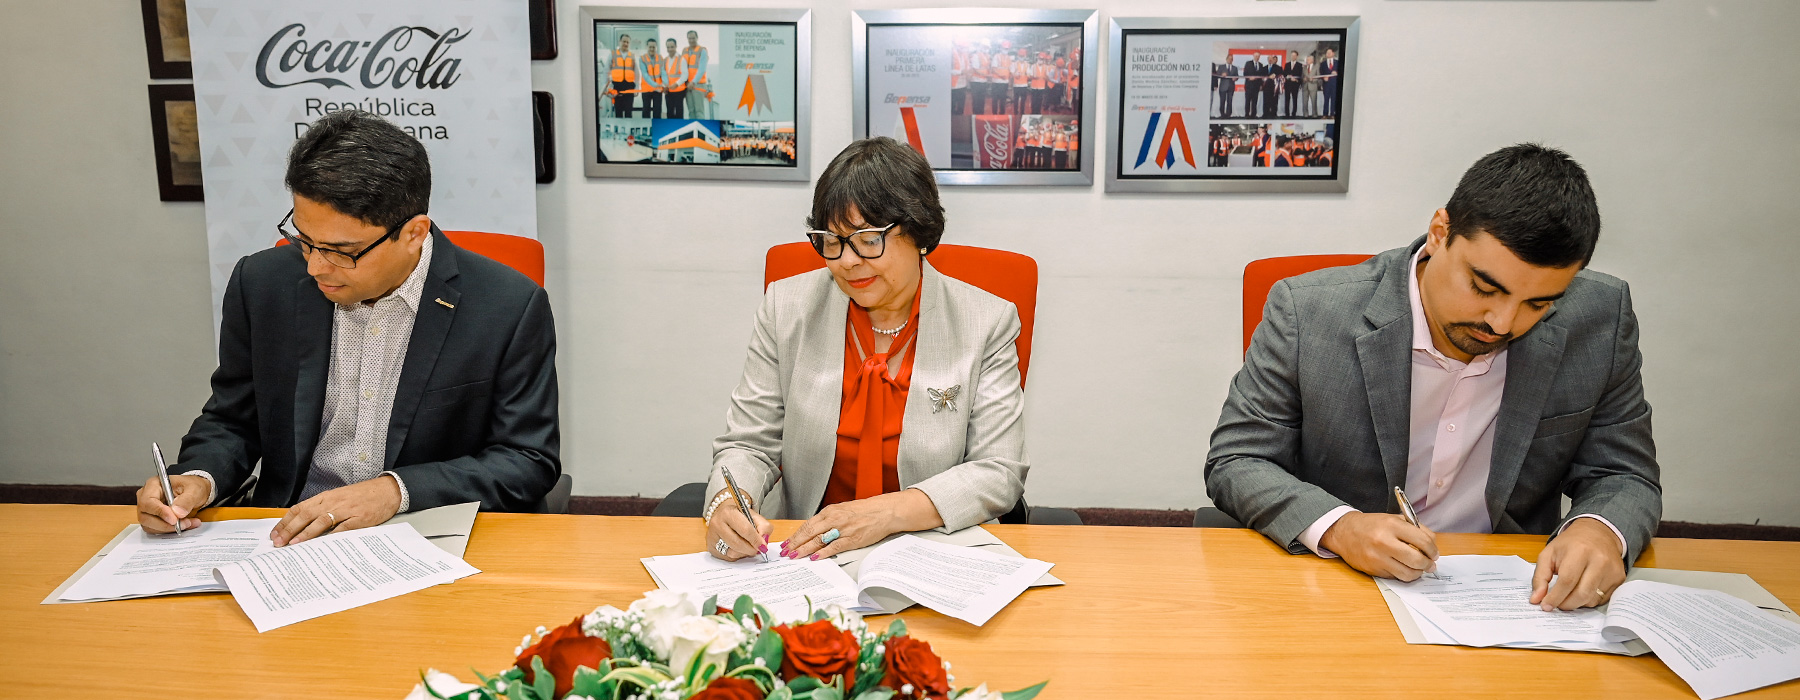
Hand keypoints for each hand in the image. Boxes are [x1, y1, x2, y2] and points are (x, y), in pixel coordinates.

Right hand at [137, 474, 211, 533]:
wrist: (196, 493)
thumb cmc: (192, 487)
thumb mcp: (195, 490)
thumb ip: (187, 500)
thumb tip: (177, 512)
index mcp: (153, 484)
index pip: (148, 501)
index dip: (159, 512)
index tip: (174, 519)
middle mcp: (146, 497)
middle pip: (145, 516)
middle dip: (166, 524)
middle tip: (185, 523)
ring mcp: (147, 509)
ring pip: (150, 526)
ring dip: (169, 528)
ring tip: (188, 523)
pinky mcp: (152, 519)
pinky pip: (156, 529)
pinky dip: (170, 530)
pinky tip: (184, 525)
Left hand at [270, 475, 401, 546]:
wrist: (388, 491)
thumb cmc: (363, 496)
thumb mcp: (339, 499)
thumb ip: (322, 510)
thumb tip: (302, 526)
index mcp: (326, 497)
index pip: (299, 508)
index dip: (285, 521)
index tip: (274, 533)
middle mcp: (333, 502)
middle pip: (305, 515)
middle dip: (289, 529)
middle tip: (278, 542)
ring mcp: (346, 510)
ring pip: (321, 521)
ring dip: (305, 533)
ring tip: (294, 544)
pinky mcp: (360, 518)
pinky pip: (343, 528)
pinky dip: (332, 536)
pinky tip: (323, 545)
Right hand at [705, 496, 772, 560]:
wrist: (724, 515)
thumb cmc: (740, 516)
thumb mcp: (754, 516)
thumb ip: (764, 527)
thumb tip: (764, 542)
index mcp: (728, 513)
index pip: (745, 530)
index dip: (756, 540)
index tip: (763, 546)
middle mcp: (717, 524)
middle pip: (737, 543)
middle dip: (751, 549)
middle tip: (758, 550)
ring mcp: (712, 536)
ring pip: (732, 552)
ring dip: (744, 553)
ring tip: (748, 547)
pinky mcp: (711, 547)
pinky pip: (727, 557)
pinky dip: (737, 555)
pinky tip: (739, 548)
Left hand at [781, 489, 941, 561]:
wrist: (884, 511)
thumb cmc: (864, 512)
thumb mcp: (842, 511)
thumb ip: (828, 521)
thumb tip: (813, 532)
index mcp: (830, 512)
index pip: (807, 524)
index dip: (795, 535)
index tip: (786, 544)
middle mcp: (834, 519)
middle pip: (809, 532)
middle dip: (795, 543)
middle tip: (785, 553)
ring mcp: (842, 529)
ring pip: (818, 540)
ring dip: (804, 549)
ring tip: (794, 556)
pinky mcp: (852, 538)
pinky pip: (834, 546)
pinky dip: (823, 553)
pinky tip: (815, 558)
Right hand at [1319, 512, 1438, 580]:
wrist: (1344, 532)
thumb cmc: (1371, 525)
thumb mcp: (1394, 519)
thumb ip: (1415, 529)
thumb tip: (1433, 545)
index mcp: (1392, 525)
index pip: (1423, 541)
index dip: (1433, 550)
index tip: (1434, 553)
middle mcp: (1384, 542)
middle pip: (1417, 560)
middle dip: (1428, 564)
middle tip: (1430, 564)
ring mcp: (1377, 558)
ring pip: (1407, 573)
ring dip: (1418, 573)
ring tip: (1419, 568)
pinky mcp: (1373, 569)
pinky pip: (1395, 577)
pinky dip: (1403, 574)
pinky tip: (1403, 568)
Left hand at [1530, 518, 1625, 610]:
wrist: (1598, 533)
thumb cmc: (1570, 544)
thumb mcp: (1548, 554)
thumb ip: (1540, 577)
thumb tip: (1536, 599)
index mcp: (1580, 551)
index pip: (1567, 581)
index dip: (1555, 597)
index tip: (1546, 606)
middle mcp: (1599, 561)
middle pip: (1582, 594)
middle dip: (1566, 604)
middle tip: (1557, 604)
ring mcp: (1612, 571)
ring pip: (1592, 599)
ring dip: (1577, 603)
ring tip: (1569, 594)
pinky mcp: (1619, 578)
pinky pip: (1602, 599)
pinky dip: (1589, 600)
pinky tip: (1582, 590)